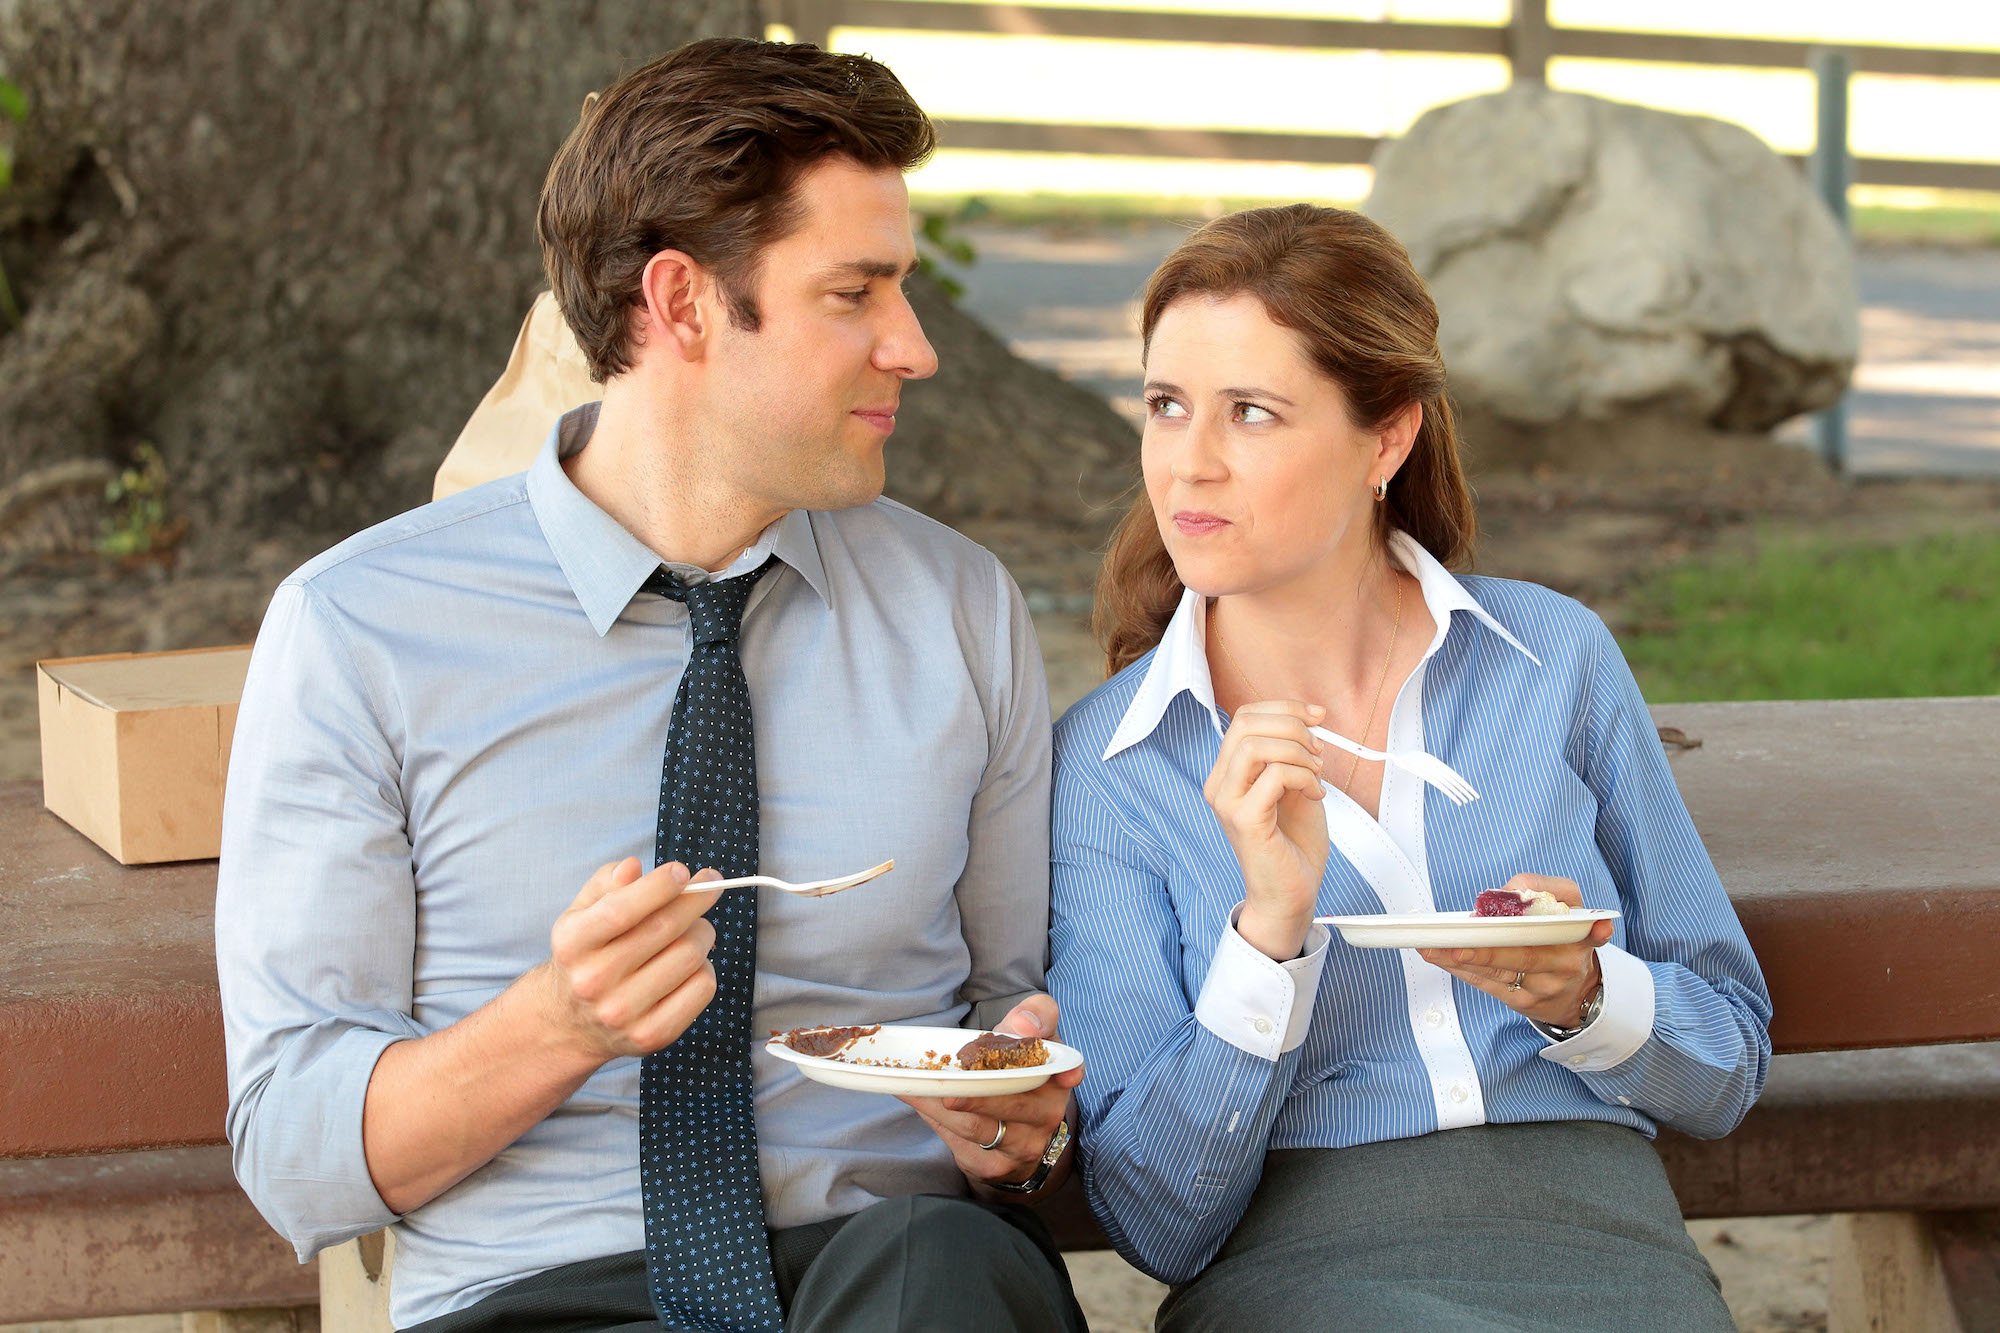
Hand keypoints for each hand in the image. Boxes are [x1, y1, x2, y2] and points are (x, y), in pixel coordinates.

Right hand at [540, 856, 723, 1060]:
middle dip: (696, 899)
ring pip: (690, 955)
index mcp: (573, 944)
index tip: (682, 871)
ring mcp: (623, 1012)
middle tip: (710, 884)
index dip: (659, 886)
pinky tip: (690, 964)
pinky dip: (705, 967)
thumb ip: (605, 883)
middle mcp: (594, 980)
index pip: (621, 910)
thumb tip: (633, 866)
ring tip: (694, 929)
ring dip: (703, 932)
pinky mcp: (651, 1034)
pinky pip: (702, 987)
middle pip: (664, 928)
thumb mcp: (581, 913)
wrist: (572, 1022)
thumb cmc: (587, 954)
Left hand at [898, 993, 1083, 1191]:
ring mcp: (1023, 1146)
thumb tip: (1022, 1024)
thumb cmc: (1017, 1072)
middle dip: (978, 1094)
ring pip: (978, 1126)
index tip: (1066, 1076)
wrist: (1016, 1133)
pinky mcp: (994, 1166)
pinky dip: (934, 1120)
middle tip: (945, 1083)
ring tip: (914, 1086)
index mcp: (1057, 1078)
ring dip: (940, 1106)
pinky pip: (959, 1143)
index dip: (1069, 1072)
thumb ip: (1033, 1016)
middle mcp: (1047, 1116)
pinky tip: (918, 1102)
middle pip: (1011, 1104)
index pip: (1067, 1069)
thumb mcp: (1029, 1038)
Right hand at [1204, 700, 1331, 959]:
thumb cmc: (1293, 845)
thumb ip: (1291, 754)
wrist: (1290, 894)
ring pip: (1256, 745)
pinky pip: (1275, 775)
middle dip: (1292, 725)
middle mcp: (1219, 784)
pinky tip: (1316, 795)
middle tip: (1318, 750)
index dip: (1284, 708)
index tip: (1317, 716)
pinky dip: (1304, 777)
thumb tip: (1307, 721)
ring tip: (1317, 774)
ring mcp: (1227, 802)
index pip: (1245, 717)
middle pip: (1246, 724)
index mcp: (1228, 773)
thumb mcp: (1295, 786)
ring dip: (1298, 751)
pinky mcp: (1244, 820)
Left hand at [1417, 875, 1614, 1026]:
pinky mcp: (1525, 1001)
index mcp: (1577, 928)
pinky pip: (1488, 984)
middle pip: (1523, 954)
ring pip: (1498, 970)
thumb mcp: (1567, 909)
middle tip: (1454, 941)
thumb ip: (1541, 890)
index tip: (1508, 895)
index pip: (1558, 915)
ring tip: (1431, 947)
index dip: (1531, 903)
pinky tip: (1439, 958)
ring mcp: (1545, 984)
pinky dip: (1461, 970)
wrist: (1580, 994)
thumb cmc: (1563, 941)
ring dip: (1462, 958)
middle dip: (1486, 948)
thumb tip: (1507, 891)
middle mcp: (1566, 959)